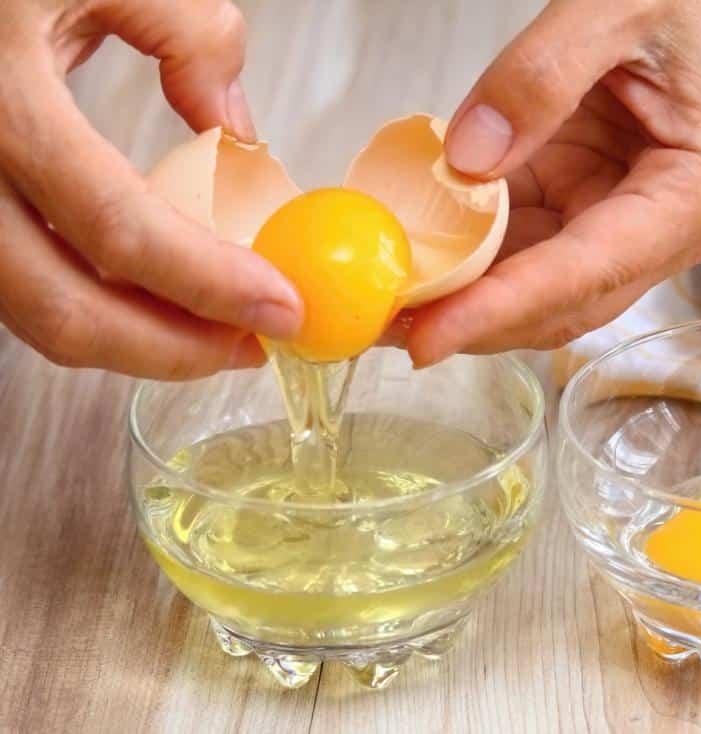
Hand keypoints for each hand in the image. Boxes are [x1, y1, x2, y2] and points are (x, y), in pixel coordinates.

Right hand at [0, 0, 301, 378]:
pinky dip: (93, 308)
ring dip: (133, 341)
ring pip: (33, 314)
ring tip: (216, 332)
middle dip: (173, 350)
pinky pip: (20, 286)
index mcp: (3, 102)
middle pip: (62, 308)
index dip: (208, 284)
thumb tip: (238, 129)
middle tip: (252, 348)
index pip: (118, 227)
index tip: (281, 307)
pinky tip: (154, 299)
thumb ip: (187, 33)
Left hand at [404, 0, 700, 365]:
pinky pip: (523, 243)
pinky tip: (417, 252)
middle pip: (563, 301)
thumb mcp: (613, 6)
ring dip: (465, 297)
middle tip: (383, 324)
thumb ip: (541, 76)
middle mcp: (667, 227)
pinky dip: (470, 253)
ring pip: (537, 286)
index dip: (504, 308)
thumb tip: (466, 162)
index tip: (430, 337)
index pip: (589, 271)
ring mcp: (624, 220)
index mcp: (695, 192)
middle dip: (475, 320)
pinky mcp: (587, 202)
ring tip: (385, 298)